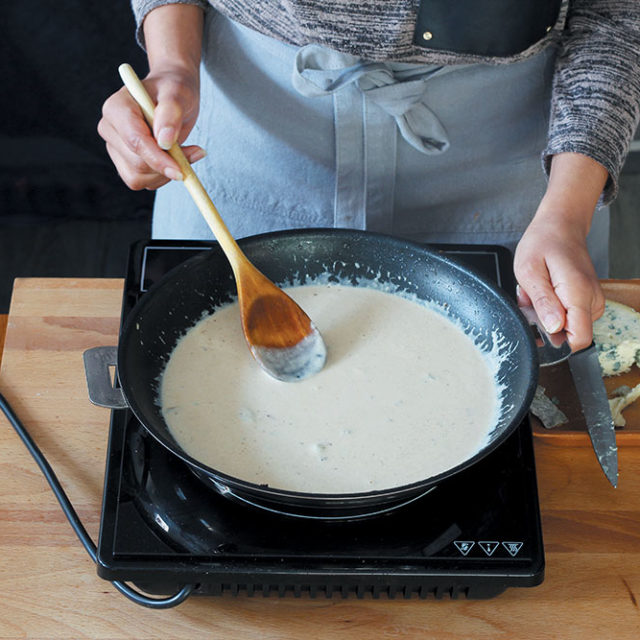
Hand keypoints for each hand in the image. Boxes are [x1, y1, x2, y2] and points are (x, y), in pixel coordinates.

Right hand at [97, 4, 204, 189]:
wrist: (172, 94)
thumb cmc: (174, 89)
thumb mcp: (178, 93)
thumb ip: (171, 113)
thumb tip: (164, 140)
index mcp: (117, 107)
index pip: (135, 141)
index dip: (157, 159)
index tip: (180, 170)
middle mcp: (110, 128)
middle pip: (137, 164)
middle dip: (167, 165)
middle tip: (194, 152)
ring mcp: (115, 147)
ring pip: (138, 178)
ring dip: (166, 174)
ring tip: (184, 153)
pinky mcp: (124, 162)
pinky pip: (143, 182)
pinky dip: (163, 177)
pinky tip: (174, 160)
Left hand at [514, 214, 603, 350]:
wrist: (560, 225)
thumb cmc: (543, 242)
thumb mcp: (530, 271)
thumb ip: (543, 302)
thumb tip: (554, 329)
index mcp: (578, 294)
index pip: (579, 339)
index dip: (556, 343)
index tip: (536, 329)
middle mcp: (591, 300)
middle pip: (568, 334)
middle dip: (543, 324)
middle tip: (529, 299)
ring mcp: (591, 300)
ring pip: (565, 326)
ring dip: (543, 314)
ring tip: (535, 291)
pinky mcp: (587, 300)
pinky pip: (566, 315)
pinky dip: (549, 307)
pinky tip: (542, 291)